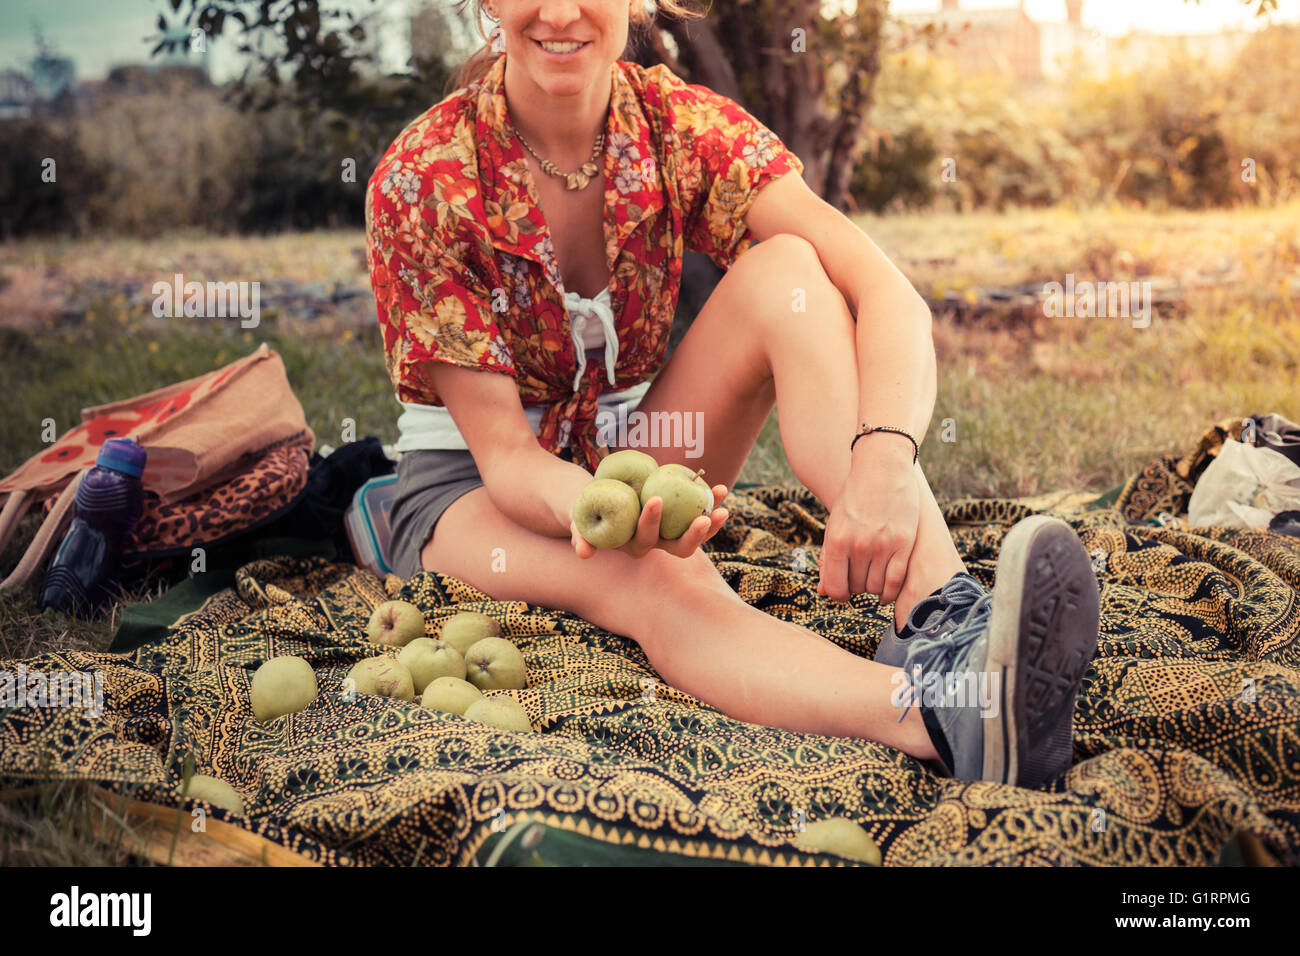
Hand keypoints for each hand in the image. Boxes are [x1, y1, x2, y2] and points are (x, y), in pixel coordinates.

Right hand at [570, 484, 729, 559]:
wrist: (600, 499)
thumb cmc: (587, 510)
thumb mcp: (580, 522)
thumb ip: (581, 536)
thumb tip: (584, 552)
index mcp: (635, 546)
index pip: (647, 540)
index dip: (652, 523)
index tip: (655, 500)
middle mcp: (657, 543)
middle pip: (680, 546)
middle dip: (694, 534)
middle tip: (705, 517)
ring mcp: (670, 531)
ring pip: (696, 532)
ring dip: (712, 519)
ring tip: (723, 497)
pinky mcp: (679, 518)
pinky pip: (699, 512)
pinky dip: (711, 502)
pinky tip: (722, 490)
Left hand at [817, 456, 919, 604]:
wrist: (882, 468)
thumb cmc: (854, 498)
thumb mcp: (834, 525)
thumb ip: (827, 559)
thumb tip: (823, 592)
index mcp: (836, 540)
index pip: (834, 588)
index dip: (837, 593)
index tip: (843, 589)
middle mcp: (858, 545)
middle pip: (856, 587)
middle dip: (856, 586)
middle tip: (860, 574)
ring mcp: (882, 545)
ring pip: (876, 587)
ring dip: (873, 587)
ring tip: (873, 575)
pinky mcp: (904, 544)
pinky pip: (896, 581)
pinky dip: (890, 592)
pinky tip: (887, 590)